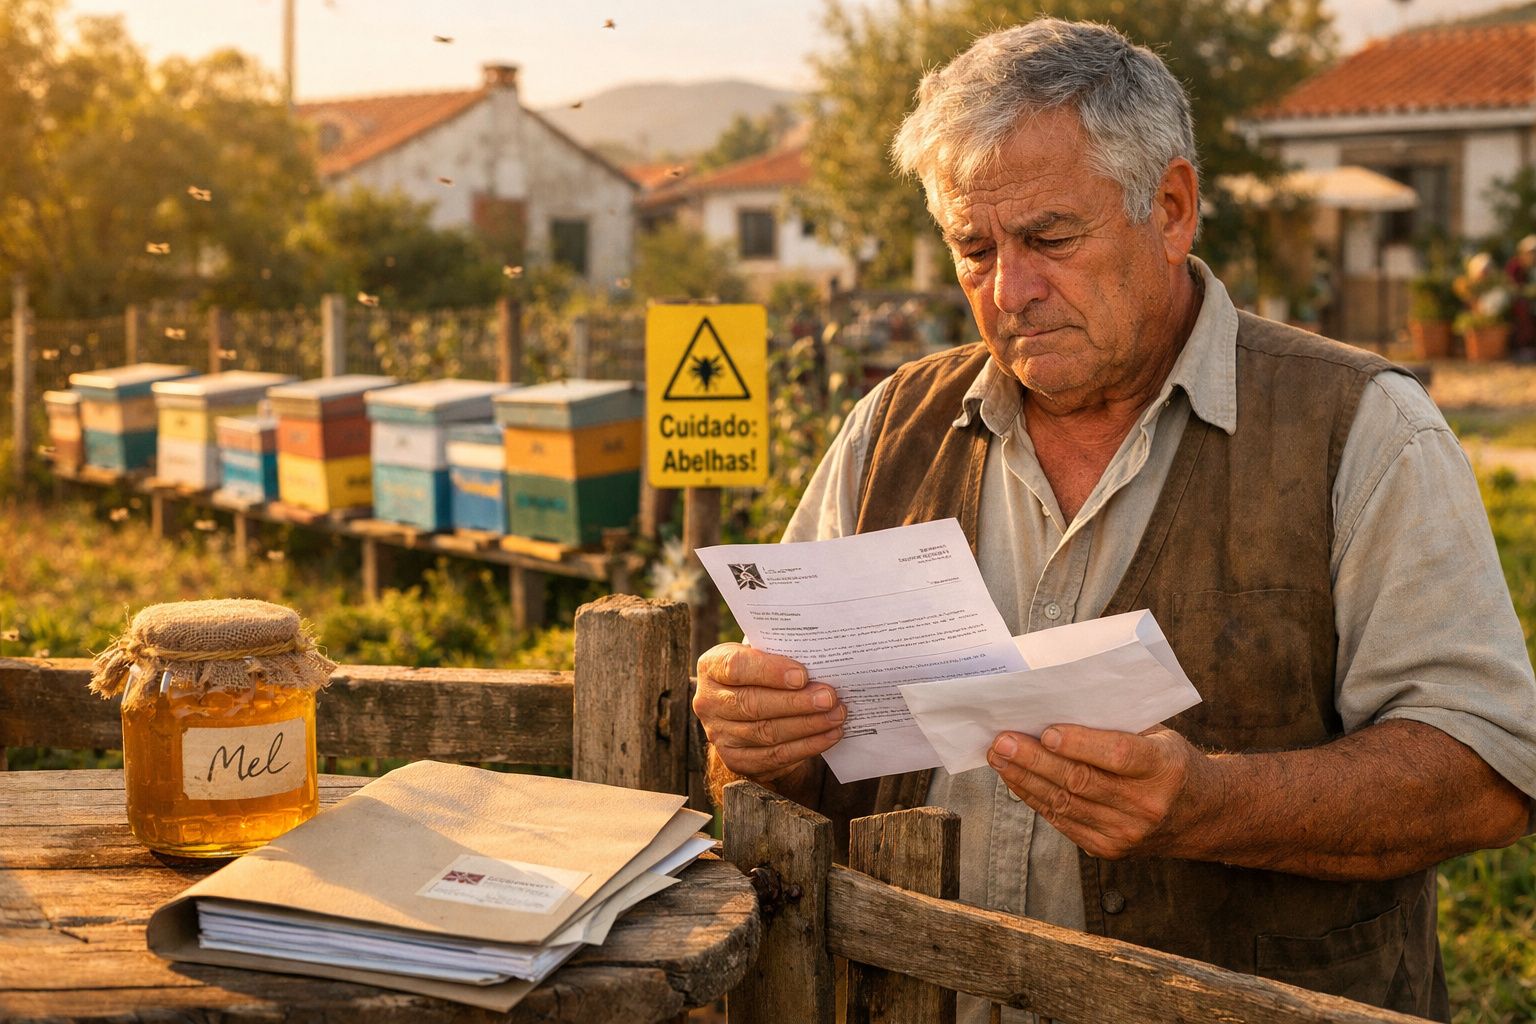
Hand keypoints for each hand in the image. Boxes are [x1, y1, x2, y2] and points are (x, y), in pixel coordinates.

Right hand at [693, 643, 845, 785]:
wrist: (744, 707)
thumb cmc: (760, 672)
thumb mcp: (761, 654)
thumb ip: (779, 653)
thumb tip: (819, 660)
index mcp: (712, 667)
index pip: (736, 667)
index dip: (770, 672)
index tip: (802, 675)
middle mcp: (708, 702)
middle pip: (752, 704)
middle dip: (796, 702)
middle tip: (829, 698)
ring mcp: (719, 734)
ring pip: (766, 732)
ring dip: (807, 725)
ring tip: (836, 715)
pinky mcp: (736, 760)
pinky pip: (775, 756)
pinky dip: (807, 746)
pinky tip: (829, 735)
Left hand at [988, 724, 1216, 859]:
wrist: (1202, 816)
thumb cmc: (1171, 763)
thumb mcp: (1159, 736)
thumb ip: (1118, 727)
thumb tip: (1058, 708)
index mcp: (1164, 768)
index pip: (1118, 756)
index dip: (1080, 744)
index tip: (1046, 731)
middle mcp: (1147, 805)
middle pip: (1081, 781)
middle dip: (1035, 760)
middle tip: (1002, 741)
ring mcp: (1127, 833)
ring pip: (1065, 804)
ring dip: (1026, 780)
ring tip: (999, 757)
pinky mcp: (1109, 850)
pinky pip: (1064, 822)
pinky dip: (1036, 799)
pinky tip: (1017, 781)